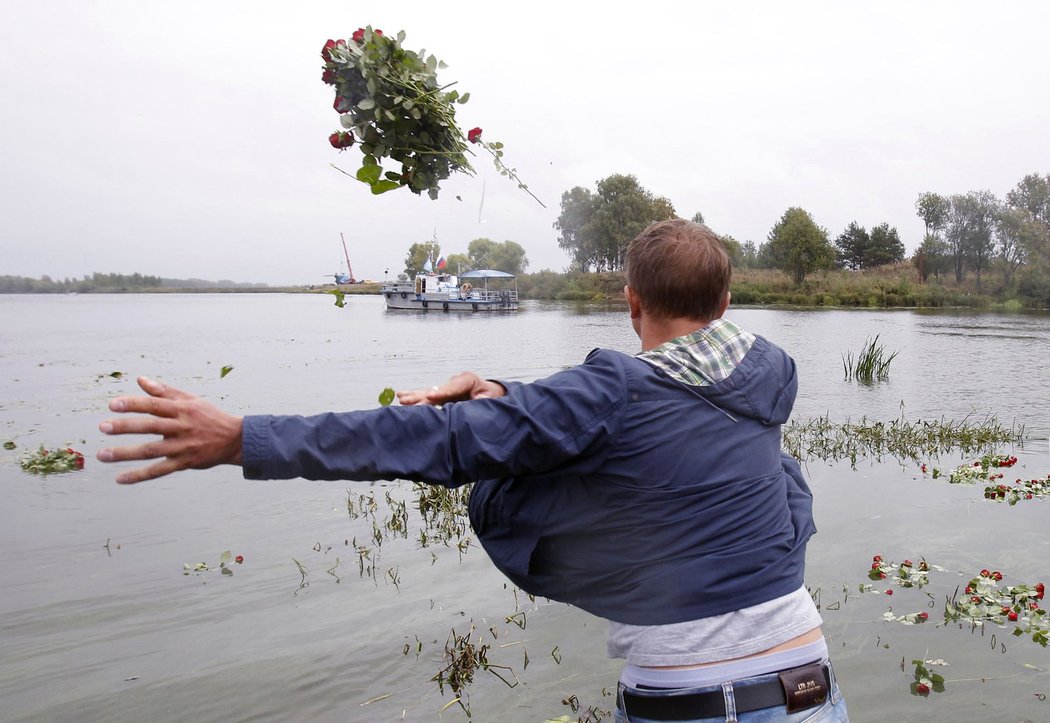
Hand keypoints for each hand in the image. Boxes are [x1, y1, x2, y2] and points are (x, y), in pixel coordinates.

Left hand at [97, 376, 242, 483]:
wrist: (236, 439)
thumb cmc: (210, 417)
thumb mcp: (191, 400)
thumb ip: (164, 391)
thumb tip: (140, 380)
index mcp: (182, 409)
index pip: (154, 405)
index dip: (133, 404)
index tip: (113, 405)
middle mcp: (181, 427)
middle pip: (150, 426)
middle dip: (125, 426)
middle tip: (103, 427)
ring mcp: (183, 446)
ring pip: (151, 450)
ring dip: (125, 453)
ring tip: (102, 455)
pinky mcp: (185, 463)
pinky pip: (159, 470)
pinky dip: (140, 475)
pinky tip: (120, 478)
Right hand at [396, 371, 505, 405]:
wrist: (493, 395)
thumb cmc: (493, 398)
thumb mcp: (492, 400)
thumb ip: (483, 402)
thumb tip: (475, 403)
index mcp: (468, 380)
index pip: (453, 387)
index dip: (442, 392)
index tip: (430, 396)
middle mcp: (455, 382)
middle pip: (437, 390)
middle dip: (422, 396)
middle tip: (407, 401)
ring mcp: (447, 388)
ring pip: (429, 392)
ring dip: (415, 396)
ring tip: (400, 398)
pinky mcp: (443, 395)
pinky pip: (428, 396)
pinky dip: (415, 396)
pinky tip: (401, 396)